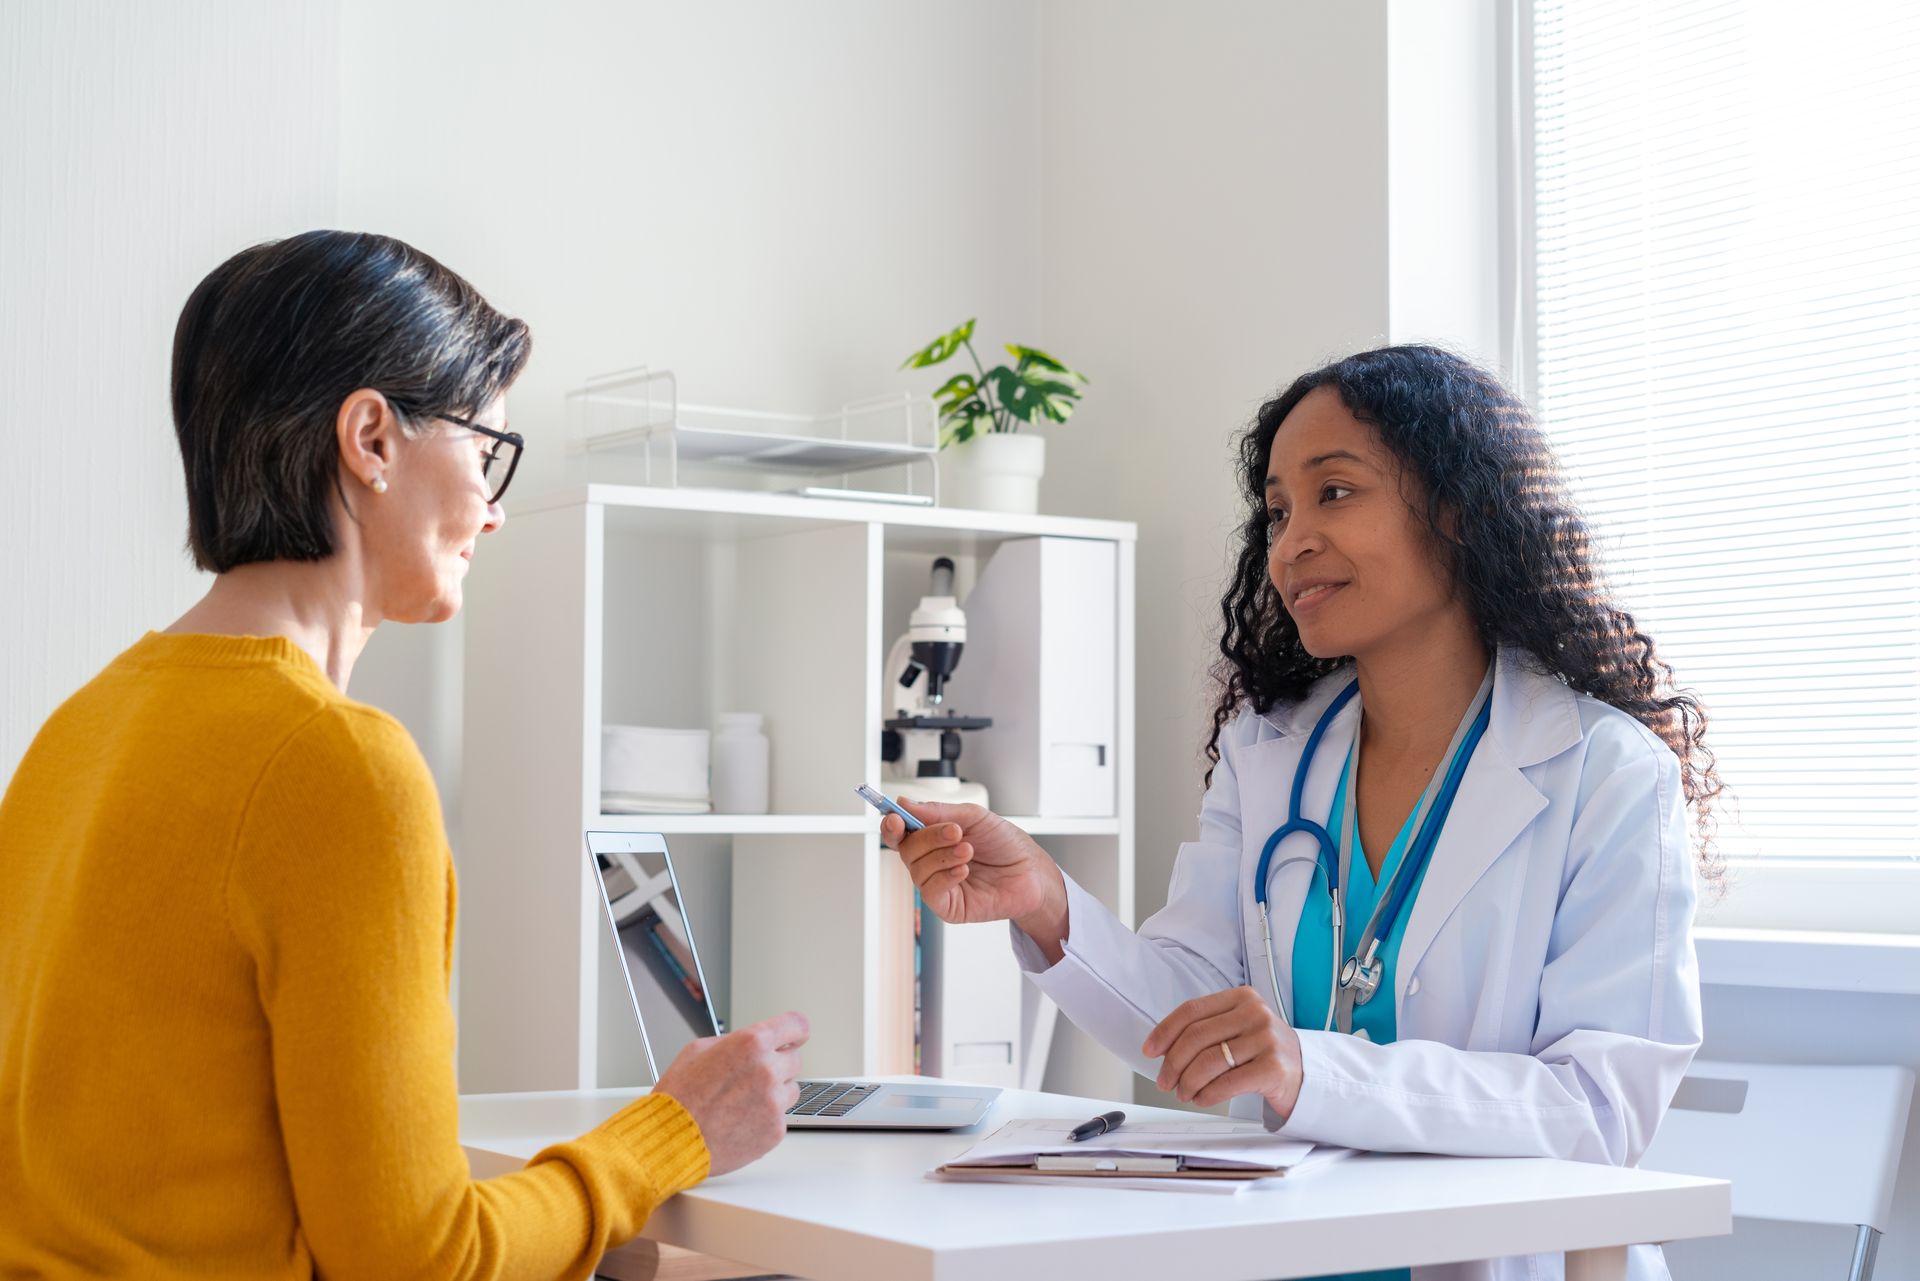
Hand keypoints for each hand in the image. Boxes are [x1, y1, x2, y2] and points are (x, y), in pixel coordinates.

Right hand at [652, 1011, 808, 1176]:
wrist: (672, 1141)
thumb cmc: (679, 1098)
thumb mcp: (698, 1050)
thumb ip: (734, 1042)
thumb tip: (751, 1044)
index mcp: (751, 1044)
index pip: (796, 1026)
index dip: (795, 1031)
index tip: (794, 1036)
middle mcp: (768, 1071)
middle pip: (795, 1060)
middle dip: (777, 1065)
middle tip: (751, 1077)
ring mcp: (774, 1103)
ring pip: (790, 1090)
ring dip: (773, 1093)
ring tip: (740, 1103)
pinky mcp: (775, 1130)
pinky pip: (780, 1118)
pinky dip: (765, 1119)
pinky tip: (739, 1120)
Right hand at [880, 799, 1066, 950]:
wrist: (1031, 871)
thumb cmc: (1005, 845)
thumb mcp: (974, 817)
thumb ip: (938, 812)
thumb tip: (904, 804)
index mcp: (932, 838)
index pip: (900, 832)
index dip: (892, 824)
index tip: (895, 817)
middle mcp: (931, 861)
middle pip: (907, 849)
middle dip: (928, 837)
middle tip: (954, 831)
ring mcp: (938, 884)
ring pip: (917, 869)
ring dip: (942, 856)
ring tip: (968, 850)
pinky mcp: (948, 906)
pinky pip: (930, 892)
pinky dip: (944, 877)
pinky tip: (963, 870)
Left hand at [1143, 986, 1302, 1116]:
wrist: (1307, 1074)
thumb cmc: (1264, 1052)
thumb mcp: (1239, 1028)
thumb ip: (1206, 1030)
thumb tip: (1161, 1047)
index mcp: (1242, 997)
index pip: (1192, 1011)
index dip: (1165, 1031)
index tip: (1150, 1050)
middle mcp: (1255, 1014)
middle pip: (1196, 1037)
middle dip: (1172, 1063)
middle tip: (1164, 1081)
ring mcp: (1267, 1040)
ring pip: (1208, 1061)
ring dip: (1187, 1082)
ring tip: (1183, 1092)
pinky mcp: (1274, 1068)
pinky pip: (1227, 1083)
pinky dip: (1207, 1094)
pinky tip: (1202, 1098)